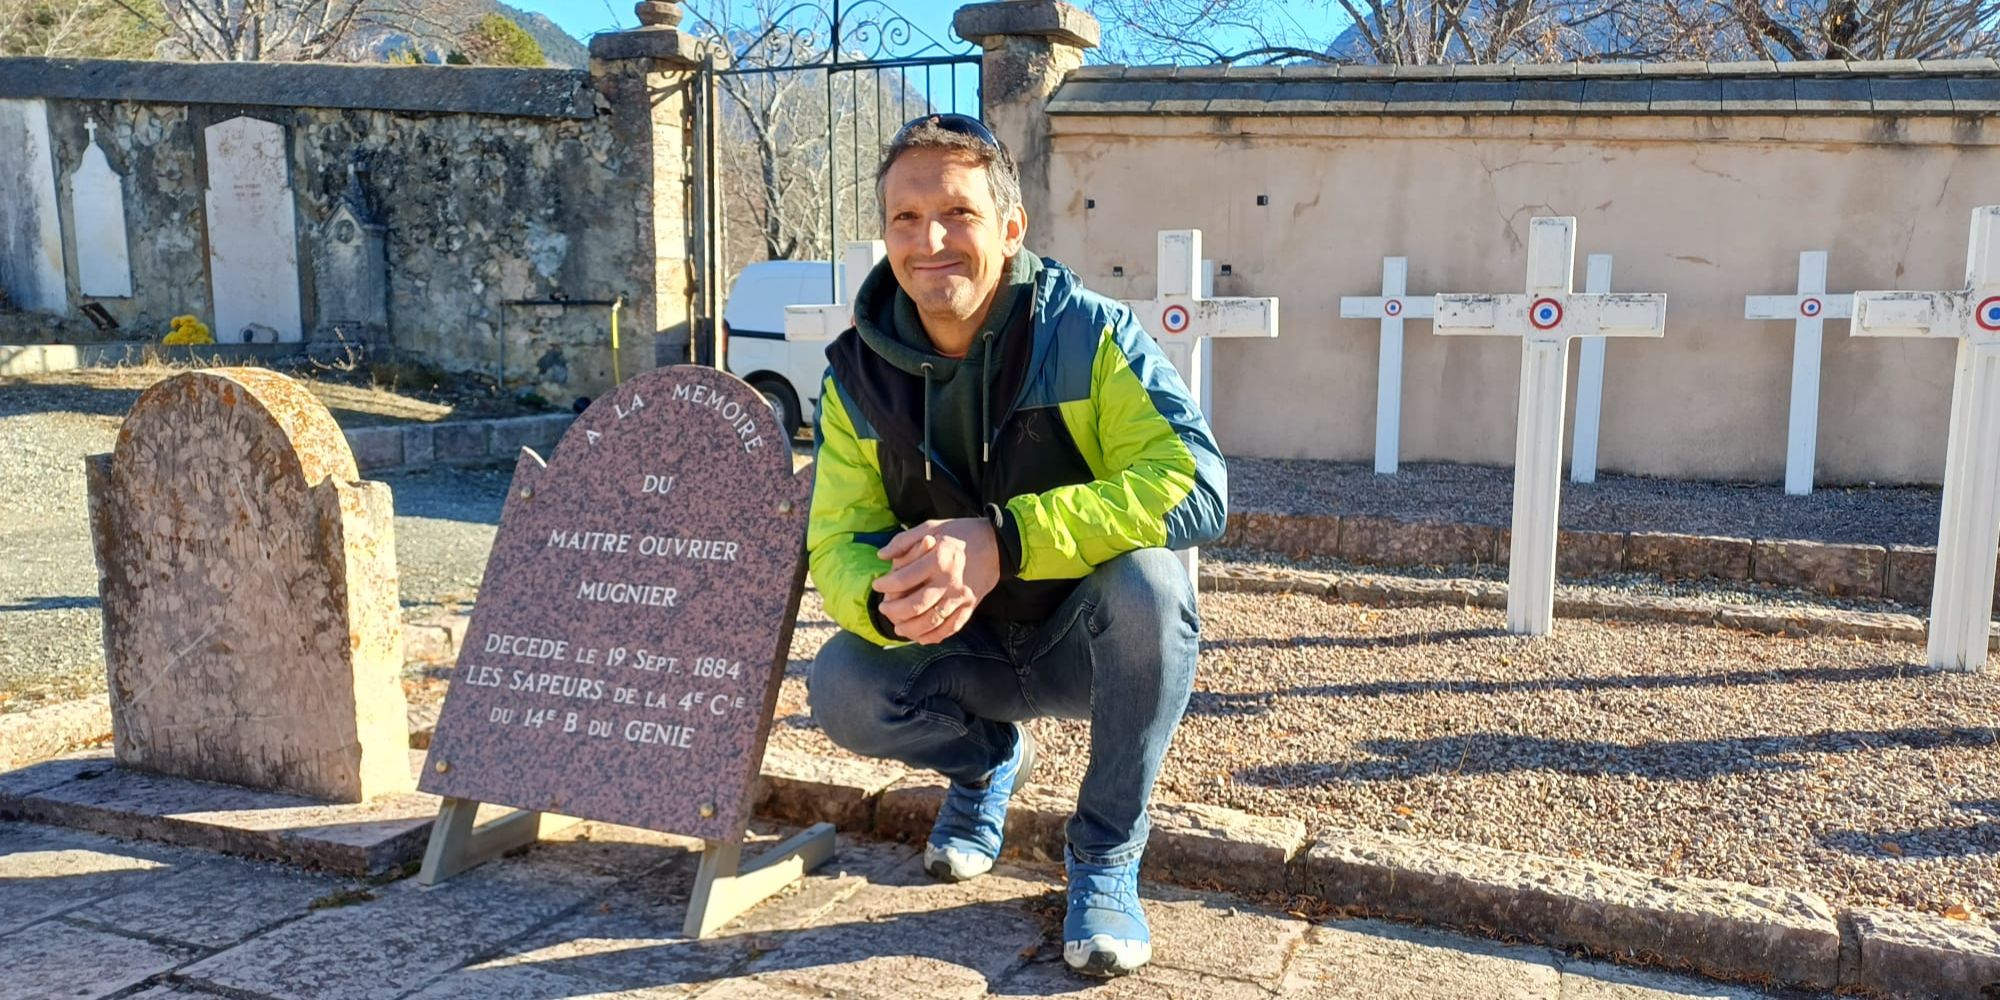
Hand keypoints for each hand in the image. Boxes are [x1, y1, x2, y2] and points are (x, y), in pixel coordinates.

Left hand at [873, 518, 1000, 643]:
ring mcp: (961, 596)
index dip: (886, 585)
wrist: (998, 543)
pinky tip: (922, 637)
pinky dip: (935, 636)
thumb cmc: (962, 533)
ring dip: (911, 629)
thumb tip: (881, 555)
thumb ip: (904, 540)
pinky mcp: (971, 606)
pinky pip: (951, 627)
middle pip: (915, 605)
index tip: (877, 585)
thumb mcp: (931, 526)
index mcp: (938, 559)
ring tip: (898, 627)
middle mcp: (949, 581)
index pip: (904, 579)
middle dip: (894, 611)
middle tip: (883, 609)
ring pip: (932, 622)